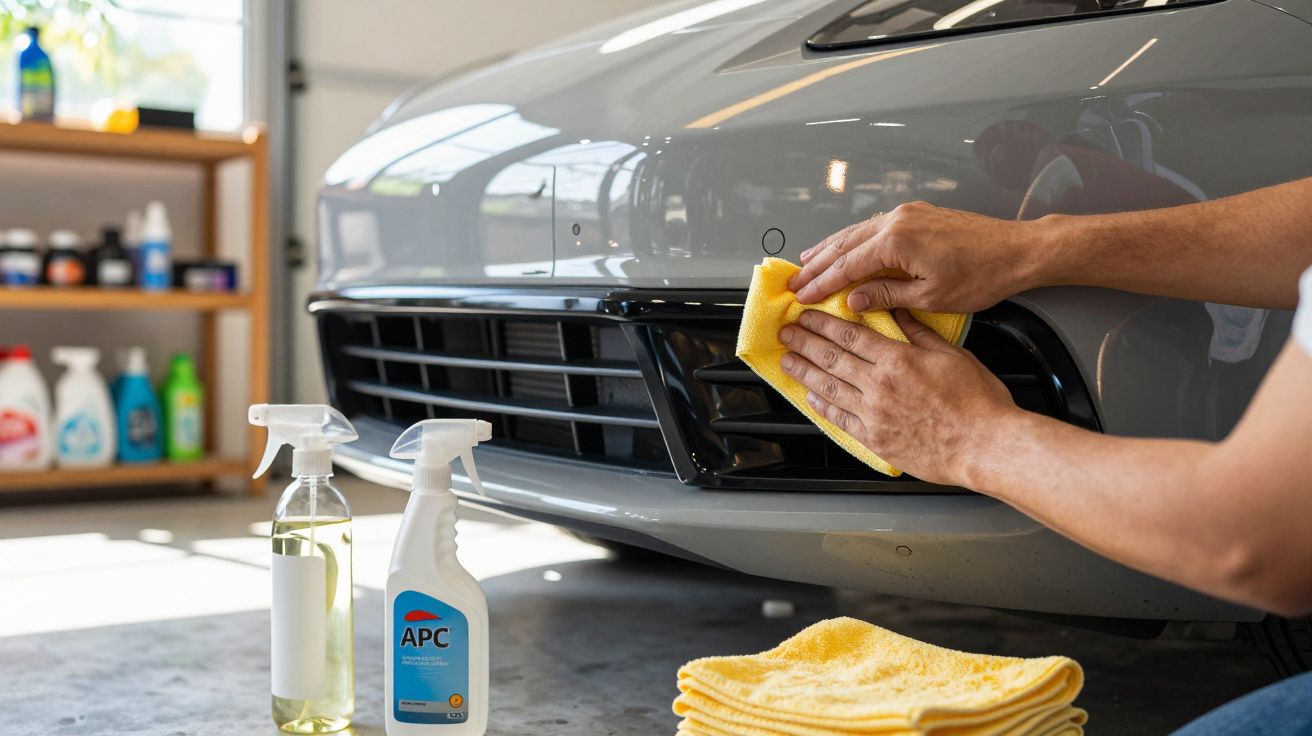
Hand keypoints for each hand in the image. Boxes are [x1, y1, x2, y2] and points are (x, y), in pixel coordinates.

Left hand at [777, 308, 1018, 485]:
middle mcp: (879, 386)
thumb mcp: (951, 355)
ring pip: (828, 388)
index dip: (822, 324)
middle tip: (787, 334)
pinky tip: (811, 398)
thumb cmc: (978, 404)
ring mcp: (874, 414)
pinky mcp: (875, 439)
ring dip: (805, 373)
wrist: (985, 446)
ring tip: (788, 362)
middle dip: (804, 343)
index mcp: (897, 360)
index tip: (807, 317)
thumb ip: (919, 333)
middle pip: (831, 358)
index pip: (849, 335)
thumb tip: (899, 313)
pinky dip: (822, 407)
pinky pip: (840, 420)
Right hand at [787, 201, 1045, 312]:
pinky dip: (854, 238)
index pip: (846, 265)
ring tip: (808, 261)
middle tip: (793, 281)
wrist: (1018, 250)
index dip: (820, 283)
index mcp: (896, 240)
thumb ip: (885, 295)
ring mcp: (907, 213)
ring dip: (831, 248)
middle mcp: (897, 220)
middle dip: (816, 264)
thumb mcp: (930, 296)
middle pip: (844, 244)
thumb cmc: (982, 275)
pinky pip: (874, 226)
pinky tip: (847, 246)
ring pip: (857, 231)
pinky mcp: (918, 214)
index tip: (800, 296)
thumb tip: (853, 300)